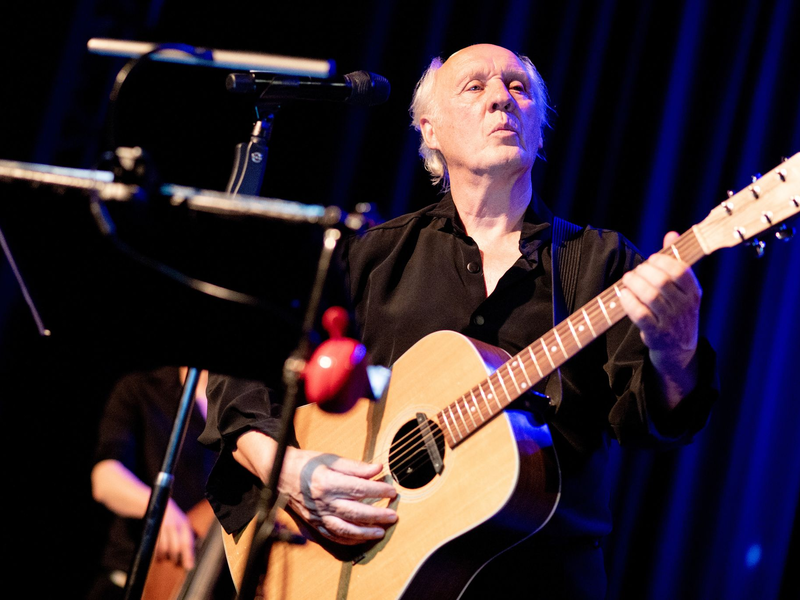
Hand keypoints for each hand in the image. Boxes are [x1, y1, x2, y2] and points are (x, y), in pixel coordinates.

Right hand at [155, 498, 195, 568]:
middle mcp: (176, 524)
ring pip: (165, 547)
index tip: (189, 567)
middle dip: (176, 557)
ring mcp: (165, 525)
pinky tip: (158, 556)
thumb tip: (189, 562)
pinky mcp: (156, 526)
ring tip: (163, 559)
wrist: (159, 503)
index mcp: (185, 524)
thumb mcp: (180, 525)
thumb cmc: (171, 519)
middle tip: (175, 563)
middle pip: (177, 547)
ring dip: (164, 556)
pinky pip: (157, 544)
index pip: (187, 543)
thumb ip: (184, 540)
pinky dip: (157, 552)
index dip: (188, 556)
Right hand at [281, 447, 397, 544]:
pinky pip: (334, 536)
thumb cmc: (307, 464)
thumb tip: (377, 468)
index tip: (392, 491)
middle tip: (393, 515)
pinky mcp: (315, 523)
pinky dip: (349, 539)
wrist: (281, 473)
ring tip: (381, 531)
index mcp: (328, 482)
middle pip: (355, 512)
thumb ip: (355, 466)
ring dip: (365, 532)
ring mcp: (318, 515)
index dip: (378, 490)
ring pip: (345, 529)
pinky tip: (362, 538)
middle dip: (377, 516)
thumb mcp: (331, 459)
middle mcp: (323, 501)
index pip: (359, 488)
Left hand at [619, 231, 700, 400]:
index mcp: (694, 293)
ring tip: (627, 279)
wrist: (678, 348)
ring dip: (634, 284)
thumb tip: (671, 233)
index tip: (651, 260)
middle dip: (644, 271)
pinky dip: (628, 301)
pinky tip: (623, 294)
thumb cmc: (677, 310)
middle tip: (635, 271)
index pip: (680, 271)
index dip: (662, 261)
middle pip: (662, 281)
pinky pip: (639, 314)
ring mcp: (671, 322)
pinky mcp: (656, 334)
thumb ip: (676, 260)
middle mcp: (685, 307)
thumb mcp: (683, 288)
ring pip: (650, 296)